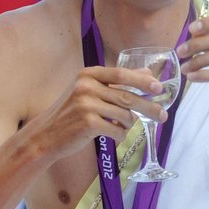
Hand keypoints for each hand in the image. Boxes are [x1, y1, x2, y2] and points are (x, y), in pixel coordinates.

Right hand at [23, 66, 167, 162]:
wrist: (46, 135)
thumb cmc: (70, 114)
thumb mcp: (87, 92)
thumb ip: (111, 84)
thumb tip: (146, 74)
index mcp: (88, 74)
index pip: (121, 73)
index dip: (142, 80)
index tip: (159, 87)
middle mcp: (87, 86)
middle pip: (128, 96)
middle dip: (149, 107)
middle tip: (163, 115)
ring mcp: (86, 104)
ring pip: (125, 114)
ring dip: (129, 124)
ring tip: (122, 126)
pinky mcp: (88, 123)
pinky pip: (117, 130)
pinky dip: (120, 135)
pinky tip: (113, 135)